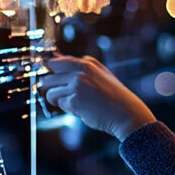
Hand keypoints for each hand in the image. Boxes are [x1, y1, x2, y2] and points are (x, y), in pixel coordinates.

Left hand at [41, 55, 155, 140]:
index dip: (51, 73)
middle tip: (61, 95)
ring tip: (75, 103)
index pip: (56, 62)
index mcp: (86, 63)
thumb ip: (80, 68)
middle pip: (48, 78)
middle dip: (51, 89)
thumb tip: (56, 61)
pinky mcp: (74, 100)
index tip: (52, 80)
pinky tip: (83, 109)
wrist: (126, 113)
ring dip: (59, 100)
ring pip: (51, 93)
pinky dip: (69, 109)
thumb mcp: (100, 74)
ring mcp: (76, 85)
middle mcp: (80, 71)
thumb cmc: (113, 96)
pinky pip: (61, 105)